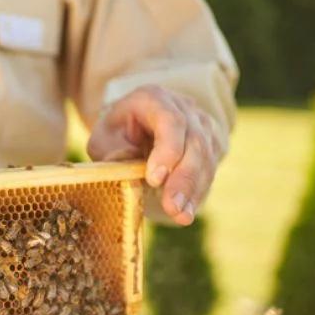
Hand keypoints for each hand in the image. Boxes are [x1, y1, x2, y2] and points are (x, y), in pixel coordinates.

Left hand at [86, 85, 225, 225]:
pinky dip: (198, 192)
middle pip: (194, 142)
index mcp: (153, 98)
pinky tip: (186, 211)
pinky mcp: (211, 143)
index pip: (170, 121)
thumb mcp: (103, 139)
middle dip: (183, 178)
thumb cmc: (117, 133)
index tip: (154, 180)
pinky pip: (210, 169)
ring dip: (193, 190)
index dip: (167, 151)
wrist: (135, 125)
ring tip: (181, 216)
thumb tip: (131, 170)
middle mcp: (184, 107)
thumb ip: (112, 153)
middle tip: (172, 207)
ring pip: (206, 158)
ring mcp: (202, 124)